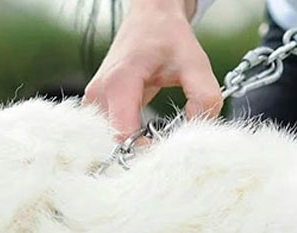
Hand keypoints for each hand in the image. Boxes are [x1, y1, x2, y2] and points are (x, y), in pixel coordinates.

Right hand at [83, 0, 222, 139]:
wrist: (149, 18)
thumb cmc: (167, 37)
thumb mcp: (195, 63)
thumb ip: (204, 97)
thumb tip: (197, 129)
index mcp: (119, 83)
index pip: (123, 135)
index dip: (146, 149)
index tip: (168, 149)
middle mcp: (98, 93)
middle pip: (112, 140)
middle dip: (140, 148)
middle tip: (166, 143)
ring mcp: (92, 99)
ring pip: (107, 138)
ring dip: (131, 142)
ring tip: (155, 133)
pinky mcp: (93, 103)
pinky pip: (105, 130)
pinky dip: (124, 134)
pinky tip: (142, 128)